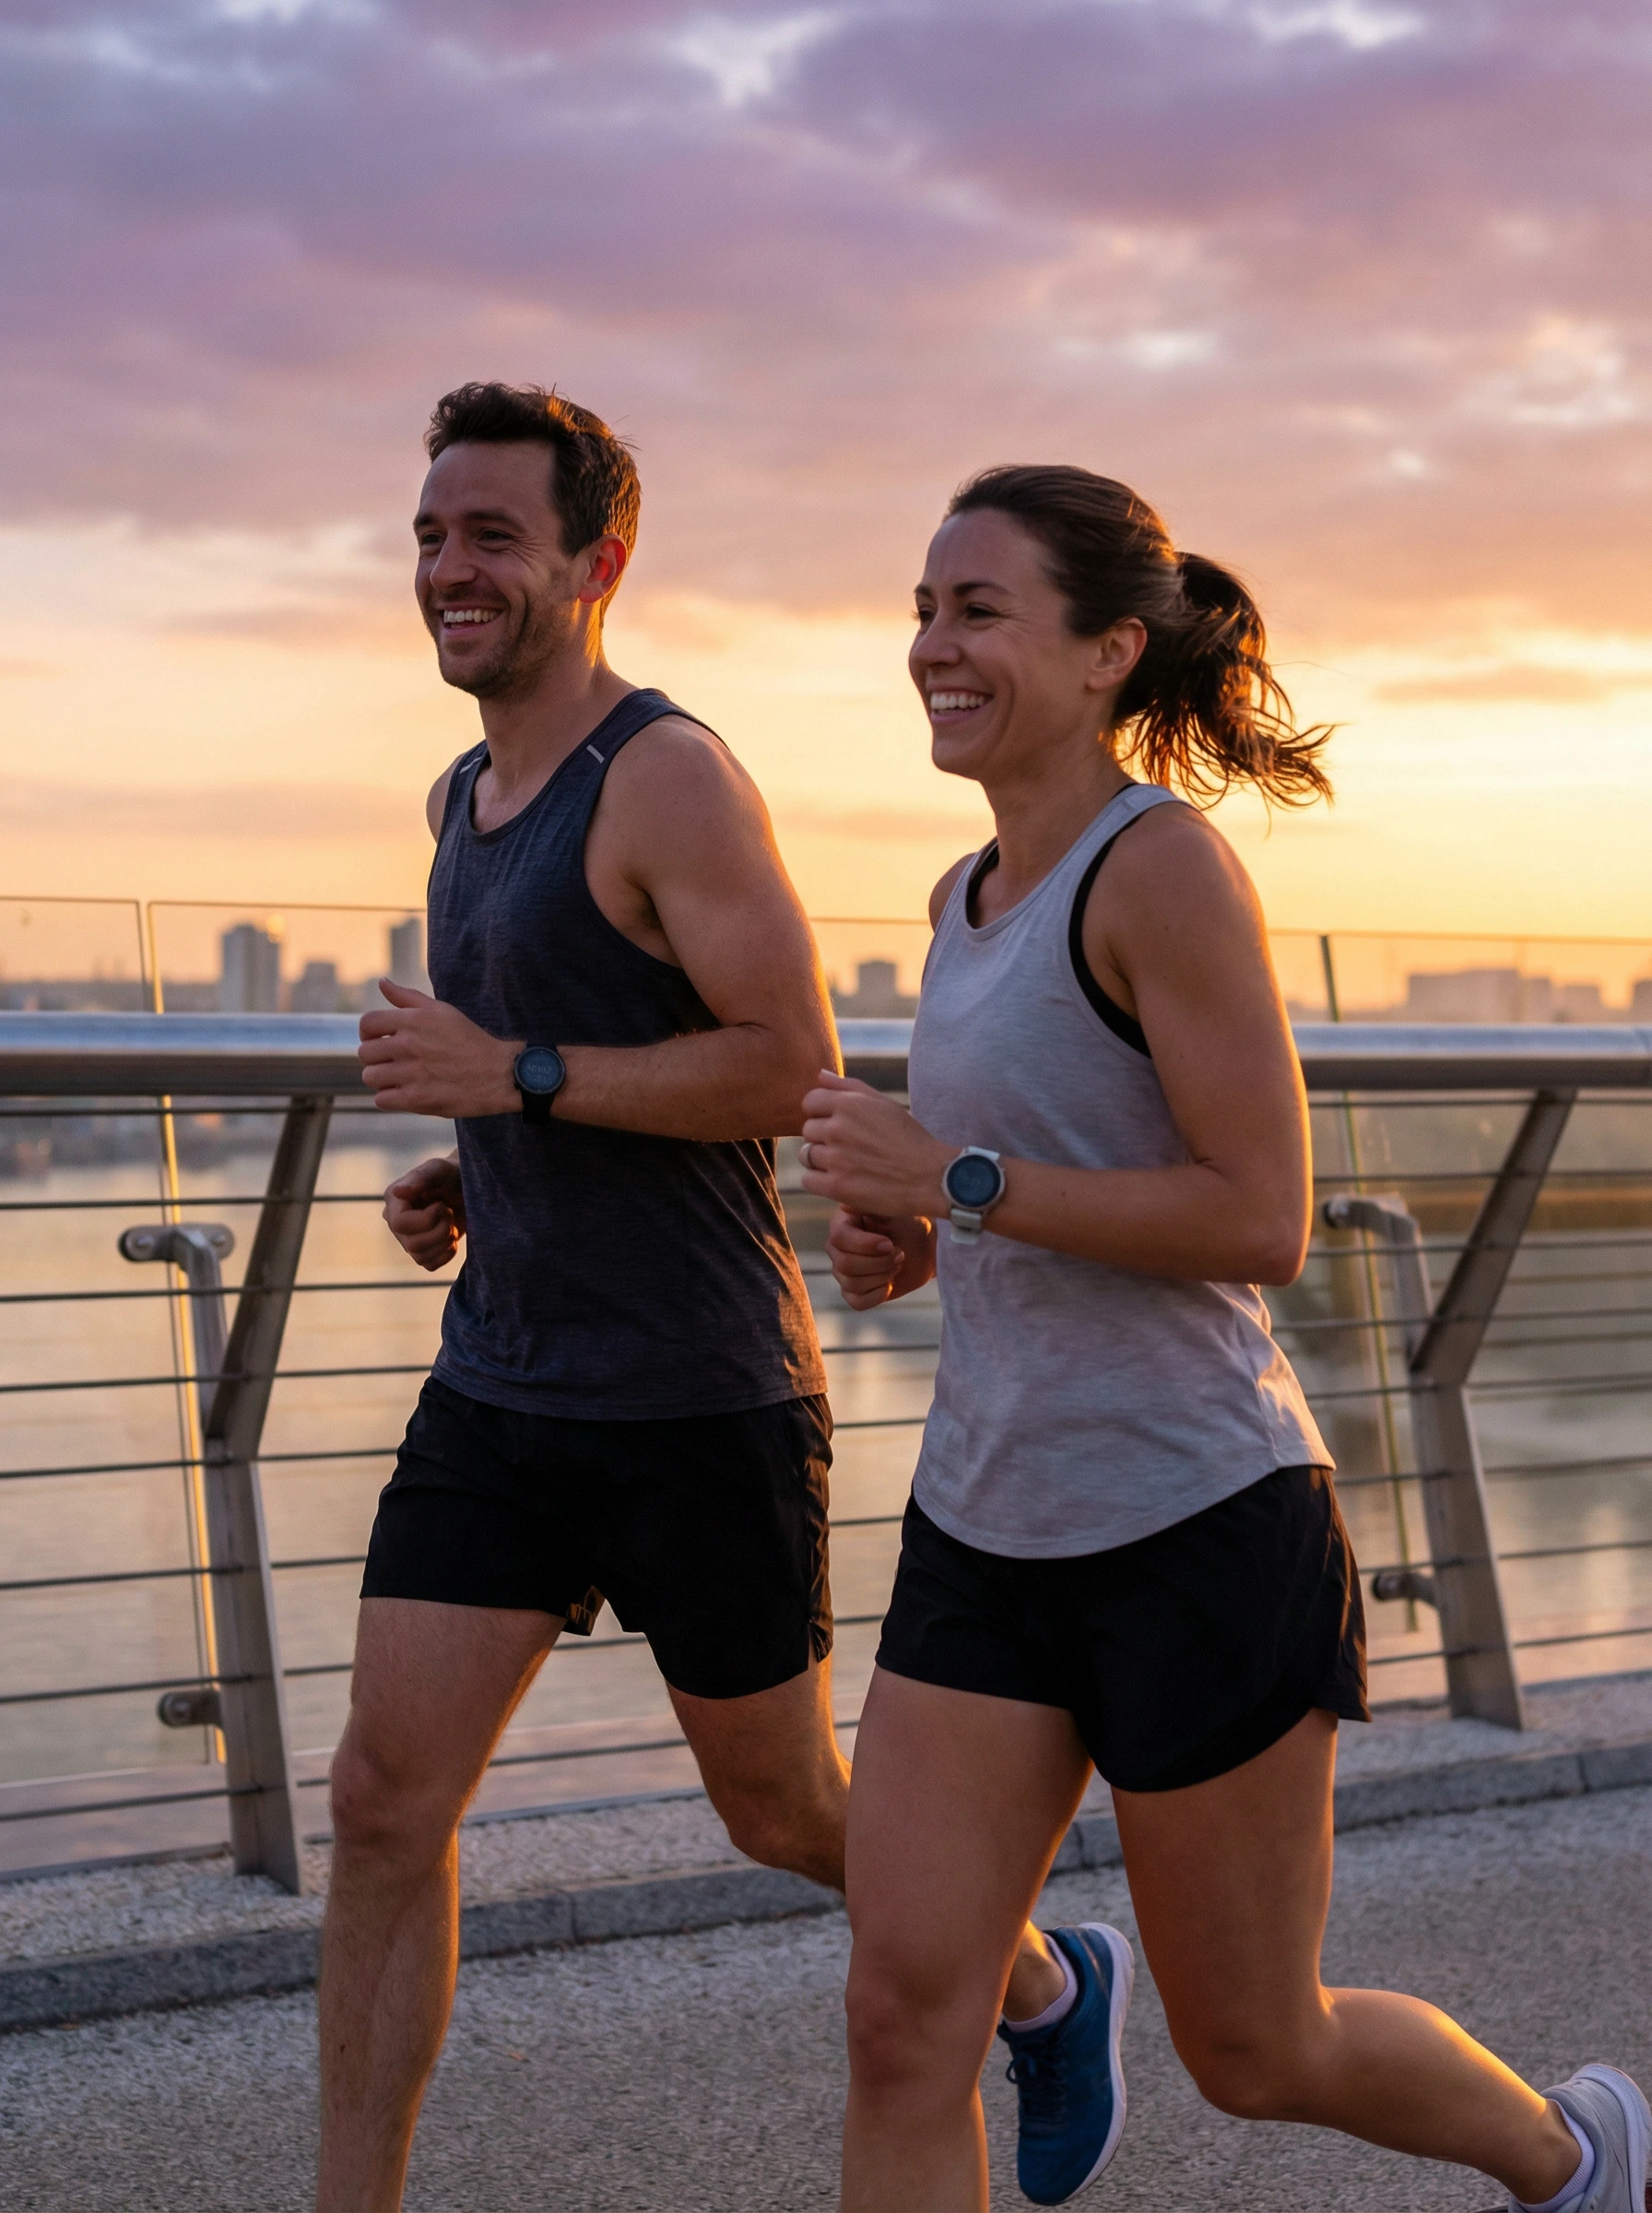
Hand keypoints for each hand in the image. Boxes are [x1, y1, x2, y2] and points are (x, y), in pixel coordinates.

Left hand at [358, 980, 520, 1117]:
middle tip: (394, 1061)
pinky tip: (406, 1092)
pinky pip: (381, 1100)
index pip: (367, 1024)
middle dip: (377, 1057)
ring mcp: (411, 1073)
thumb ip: (407, 997)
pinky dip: (390, 1098)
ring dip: (382, 1079)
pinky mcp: (416, 1099)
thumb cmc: (470, 1040)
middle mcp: (408, 1045)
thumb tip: (382, 982)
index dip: (369, 1033)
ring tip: (400, 1078)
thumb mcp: (441, 1011)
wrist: (499, 1073)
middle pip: (365, 1053)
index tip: (380, 1040)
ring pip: (371, 1077)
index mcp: (412, 1020)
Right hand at [384, 1154, 465, 1269]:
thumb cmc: (452, 1174)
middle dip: (440, 1230)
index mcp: (394, 1201)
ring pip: (421, 1257)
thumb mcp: (440, 1169)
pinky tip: (452, 1236)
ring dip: (445, 1242)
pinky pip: (430, 1265)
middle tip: (450, 1212)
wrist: (467, 1188)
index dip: (426, 1220)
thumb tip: (397, 1191)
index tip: (442, 1206)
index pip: (400, 1224)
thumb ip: (421, 1178)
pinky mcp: (423, 1252)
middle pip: (412, 1245)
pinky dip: (446, 1253)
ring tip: (452, 1223)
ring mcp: (407, 1239)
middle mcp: (395, 1223)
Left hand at [799, 1071, 951, 1218]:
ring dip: (820, 1159)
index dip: (822, 1113)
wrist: (931, 1177)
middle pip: (808, 1130)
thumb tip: (820, 1075)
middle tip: (849, 1147)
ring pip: (806, 1155)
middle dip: (823, 1137)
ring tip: (845, 1164)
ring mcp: (835, 1158)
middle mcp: (837, 1128)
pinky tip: (840, 1180)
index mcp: (848, 1104)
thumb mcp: (884, 1104)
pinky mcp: (836, 1186)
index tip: (838, 1124)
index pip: (810, 1102)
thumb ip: (849, 1087)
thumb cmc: (910, 1138)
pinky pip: (808, 1180)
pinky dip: (819, 1181)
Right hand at [825, 1208, 935, 1309]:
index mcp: (842, 1223)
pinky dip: (878, 1294)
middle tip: (900, 1254)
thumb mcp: (894, 1211)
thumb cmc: (909, 1225)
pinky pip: (857, 1302)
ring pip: (852, 1283)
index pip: (839, 1238)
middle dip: (879, 1263)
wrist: (924, 1249)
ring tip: (898, 1264)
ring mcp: (843, 1272)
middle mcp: (836, 1248)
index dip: (865, 1245)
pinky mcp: (854, 1292)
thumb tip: (846, 1206)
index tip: (889, 1243)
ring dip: (883, 1276)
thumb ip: (872, 1206)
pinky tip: (890, 1284)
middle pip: (845, 1264)